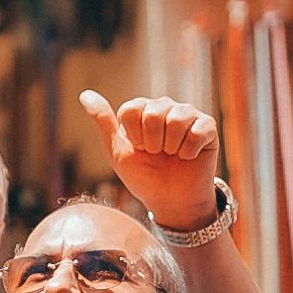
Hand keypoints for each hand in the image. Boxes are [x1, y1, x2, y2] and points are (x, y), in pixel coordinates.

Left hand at [80, 90, 220, 231]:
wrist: (170, 199)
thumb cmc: (143, 175)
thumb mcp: (118, 150)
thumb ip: (103, 121)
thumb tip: (85, 94)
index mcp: (141, 109)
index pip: (131, 110)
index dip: (133, 136)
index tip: (139, 148)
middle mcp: (165, 106)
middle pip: (153, 114)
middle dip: (152, 142)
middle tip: (157, 153)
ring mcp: (188, 114)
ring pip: (176, 120)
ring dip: (171, 147)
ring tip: (172, 155)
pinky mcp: (208, 125)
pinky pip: (197, 132)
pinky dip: (189, 151)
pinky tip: (188, 156)